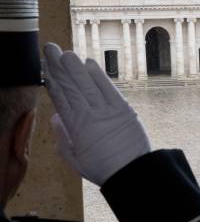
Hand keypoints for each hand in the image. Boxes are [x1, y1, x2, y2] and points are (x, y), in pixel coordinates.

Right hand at [43, 43, 150, 185]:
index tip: (45, 68)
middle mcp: (89, 115)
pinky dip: (99, 75)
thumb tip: (56, 117)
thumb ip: (63, 138)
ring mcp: (108, 110)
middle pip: (71, 86)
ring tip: (66, 52)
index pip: (60, 98)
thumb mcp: (74, 159)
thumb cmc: (103, 168)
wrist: (132, 172)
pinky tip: (90, 63)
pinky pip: (109, 88)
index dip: (52, 81)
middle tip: (51, 50)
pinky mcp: (124, 109)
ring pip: (88, 84)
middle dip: (60, 67)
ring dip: (76, 67)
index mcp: (75, 127)